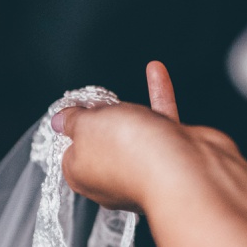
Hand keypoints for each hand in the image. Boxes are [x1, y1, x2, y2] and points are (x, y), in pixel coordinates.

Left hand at [54, 62, 246, 246]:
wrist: (185, 169)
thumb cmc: (129, 152)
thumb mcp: (86, 126)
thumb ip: (73, 120)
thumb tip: (61, 121)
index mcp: (84, 176)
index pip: (70, 154)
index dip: (72, 130)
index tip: (75, 110)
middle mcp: (113, 177)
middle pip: (103, 142)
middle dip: (104, 120)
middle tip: (99, 99)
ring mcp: (145, 167)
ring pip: (134, 132)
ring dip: (132, 107)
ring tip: (127, 84)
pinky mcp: (172, 155)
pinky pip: (161, 121)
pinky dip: (159, 96)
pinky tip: (156, 70)